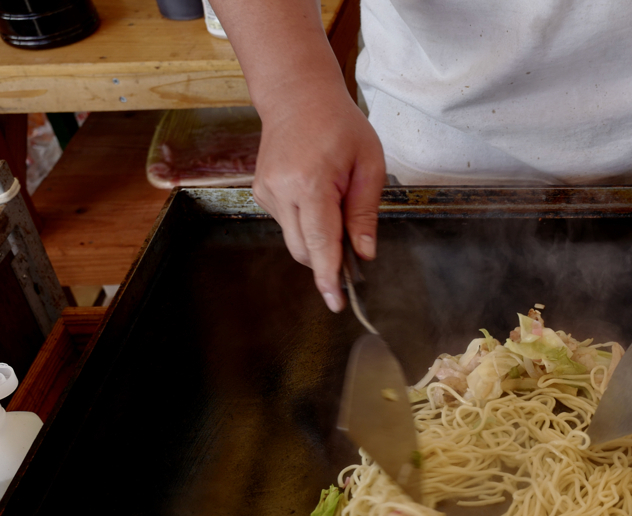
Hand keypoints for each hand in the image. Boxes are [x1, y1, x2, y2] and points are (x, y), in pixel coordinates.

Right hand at [253, 77, 385, 311]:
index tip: (336, 302)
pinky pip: (288, 224)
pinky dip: (307, 223)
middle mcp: (281, 190)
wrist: (297, 96)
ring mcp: (266, 192)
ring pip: (295, 240)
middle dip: (329, 258)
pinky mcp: (261, 193)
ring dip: (319, 239)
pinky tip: (319, 195)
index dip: (329, 276)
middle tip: (355, 248)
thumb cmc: (339, 125)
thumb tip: (364, 253)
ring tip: (338, 204)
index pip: (319, 242)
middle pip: (304, 250)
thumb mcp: (368, 164)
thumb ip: (365, 212)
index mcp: (310, 182)